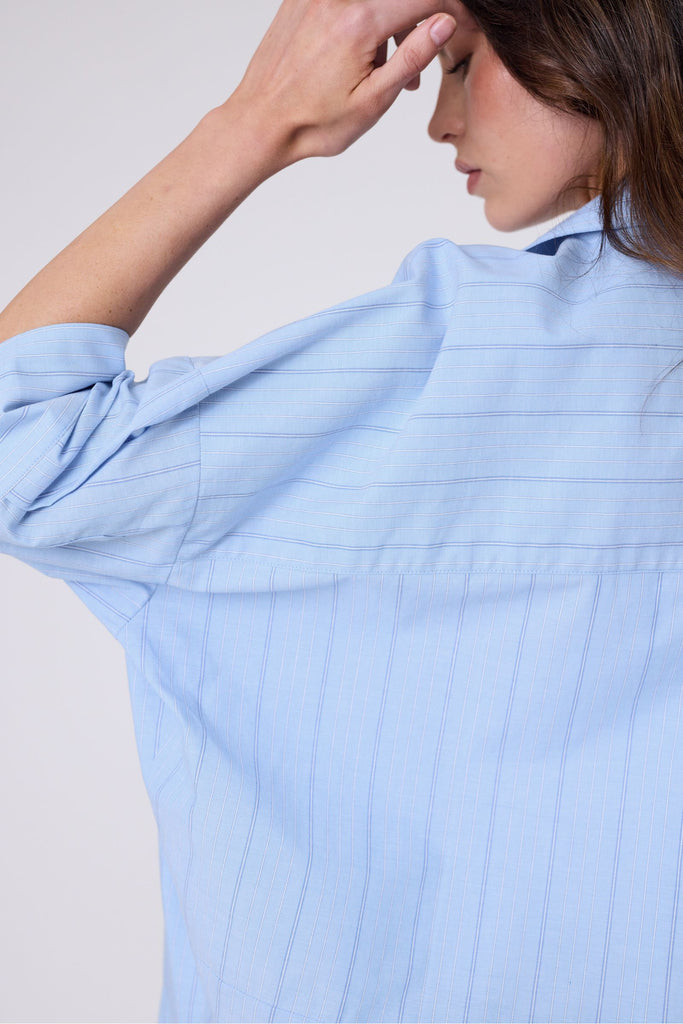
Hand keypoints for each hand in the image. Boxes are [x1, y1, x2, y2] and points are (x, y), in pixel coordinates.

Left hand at [230, 0, 456, 161]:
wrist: (260, 123)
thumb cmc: (313, 122)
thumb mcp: (373, 100)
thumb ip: (412, 56)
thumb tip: (445, 21)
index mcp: (359, 21)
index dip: (450, 12)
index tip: (461, 29)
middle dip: (417, 23)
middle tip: (416, 69)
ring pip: (373, 0)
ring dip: (389, 24)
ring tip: (383, 71)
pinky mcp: (300, 0)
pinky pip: (345, 1)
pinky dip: (361, 19)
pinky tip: (355, 57)